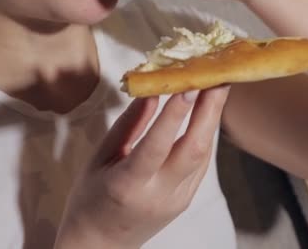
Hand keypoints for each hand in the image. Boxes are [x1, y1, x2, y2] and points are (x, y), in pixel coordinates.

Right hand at [55, 86, 230, 248]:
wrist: (101, 245)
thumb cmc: (90, 199)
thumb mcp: (99, 159)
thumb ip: (128, 125)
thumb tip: (151, 91)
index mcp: (128, 185)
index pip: (156, 146)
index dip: (174, 115)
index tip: (188, 84)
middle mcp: (159, 195)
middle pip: (193, 150)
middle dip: (210, 110)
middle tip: (217, 76)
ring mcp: (178, 200)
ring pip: (203, 155)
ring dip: (212, 118)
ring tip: (217, 85)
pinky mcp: (186, 200)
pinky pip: (201, 163)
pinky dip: (204, 134)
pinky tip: (207, 113)